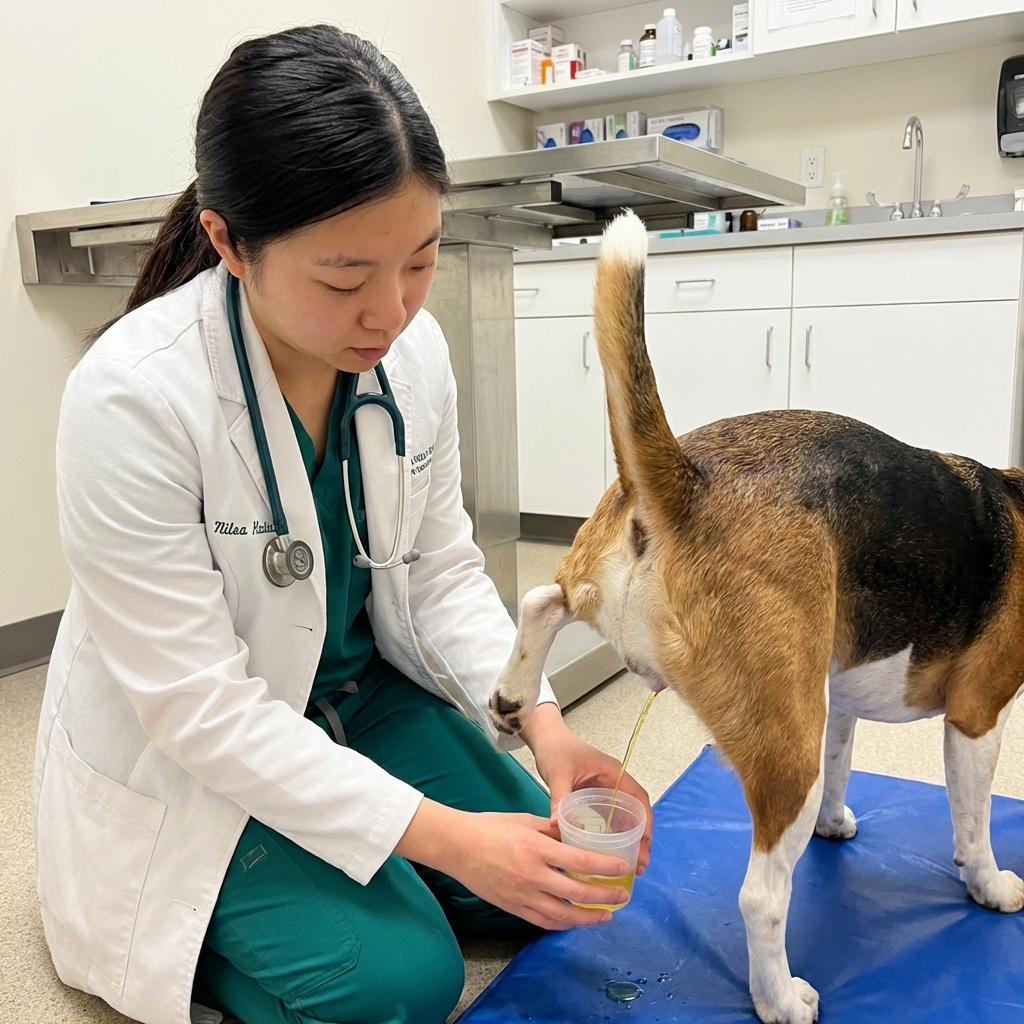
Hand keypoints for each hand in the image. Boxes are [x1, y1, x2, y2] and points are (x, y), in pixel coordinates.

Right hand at [394, 800, 631, 929]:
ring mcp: (522, 895)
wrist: (457, 846)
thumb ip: (553, 830)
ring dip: (587, 918)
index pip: (579, 862)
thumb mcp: (526, 820)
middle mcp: (532, 876)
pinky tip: (575, 920)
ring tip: (606, 915)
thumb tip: (578, 836)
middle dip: (604, 897)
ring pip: (562, 915)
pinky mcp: (513, 907)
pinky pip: (543, 921)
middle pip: (576, 893)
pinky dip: (563, 923)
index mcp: (536, 849)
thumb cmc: (490, 828)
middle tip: (623, 896)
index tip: (623, 870)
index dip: (604, 869)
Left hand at [521, 704, 652, 874]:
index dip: (645, 822)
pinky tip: (610, 851)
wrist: (545, 737)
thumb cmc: (556, 749)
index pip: (638, 799)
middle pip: (635, 811)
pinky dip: (613, 833)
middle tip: (640, 864)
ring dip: (629, 837)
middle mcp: (614, 781)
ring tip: (630, 863)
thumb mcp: (559, 774)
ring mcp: (605, 788)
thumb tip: (557, 825)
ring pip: (624, 815)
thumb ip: (560, 798)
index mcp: (613, 773)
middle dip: (641, 837)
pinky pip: (609, 816)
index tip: (645, 845)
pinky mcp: (594, 794)